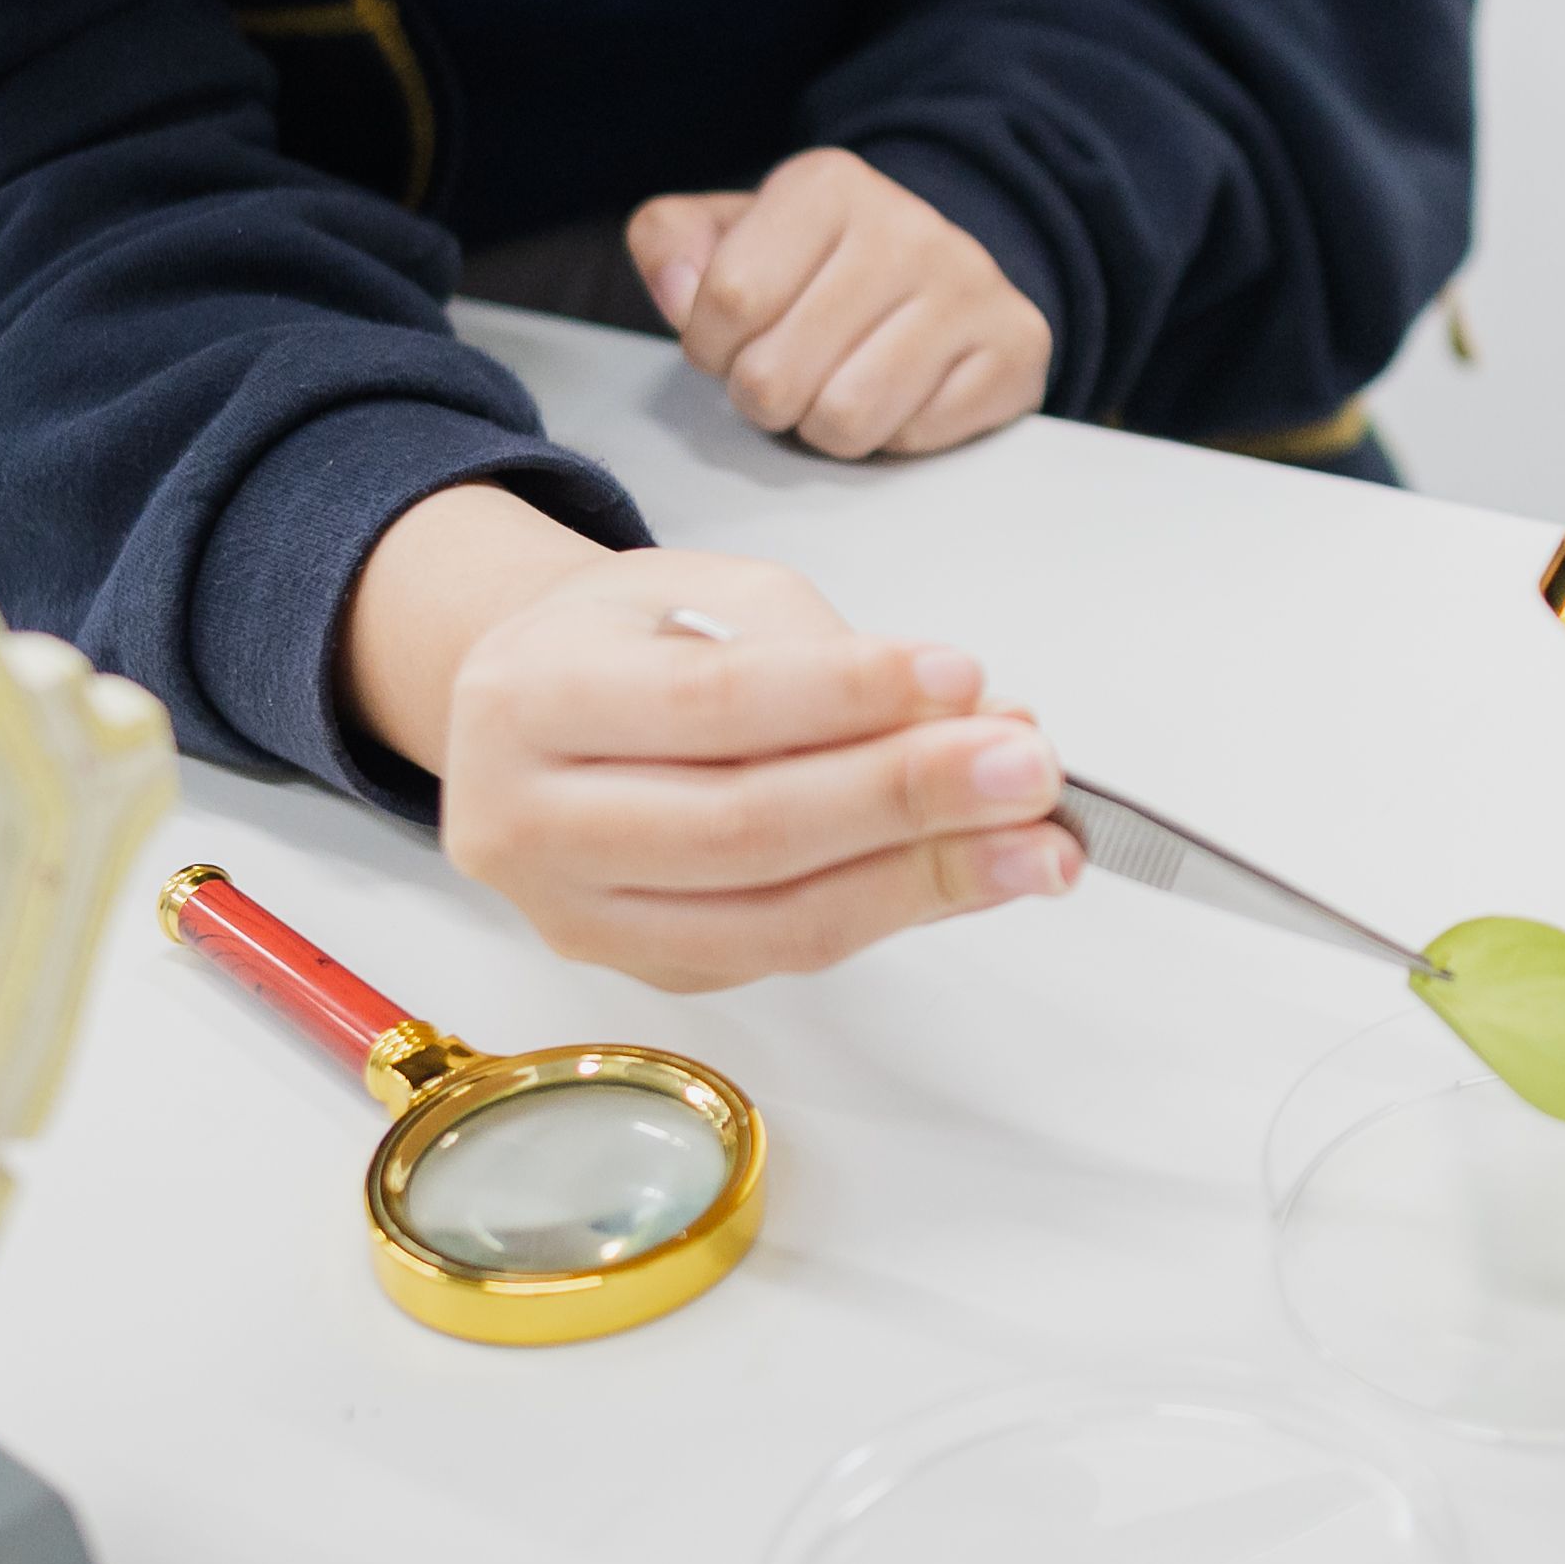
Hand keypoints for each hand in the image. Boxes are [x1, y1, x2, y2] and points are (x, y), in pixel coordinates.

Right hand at [344, 483, 1077, 985]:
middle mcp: (526, 824)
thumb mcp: (711, 590)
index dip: (845, 695)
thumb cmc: (632, 639)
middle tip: (1030, 770)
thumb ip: (829, 656)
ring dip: (925, 883)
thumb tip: (977, 721)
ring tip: (1038, 845)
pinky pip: (781, 954)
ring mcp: (578, 919)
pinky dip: (891, 911)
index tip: (962, 674)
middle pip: (744, 829)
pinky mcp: (642, 972)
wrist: (529, 711)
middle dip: (906, 800)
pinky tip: (973, 871)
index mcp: (530, 698)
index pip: (709, 704)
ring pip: (771, 920)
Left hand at [630, 147, 1053, 458]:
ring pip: (845, 419)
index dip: (710, 345)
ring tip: (833, 387)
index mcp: (827, 183)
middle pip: (775, 373)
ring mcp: (970, 285)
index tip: (732, 338)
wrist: (935, 273)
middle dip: (761, 395)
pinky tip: (898, 394)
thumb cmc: (811, 267)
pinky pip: (914, 438)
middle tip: (784, 373)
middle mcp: (908, 224)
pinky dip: (891, 436)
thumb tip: (680, 293)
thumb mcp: (725, 235)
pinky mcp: (1014, 347)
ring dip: (821, 426)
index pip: (729, 300)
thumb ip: (670, 246)